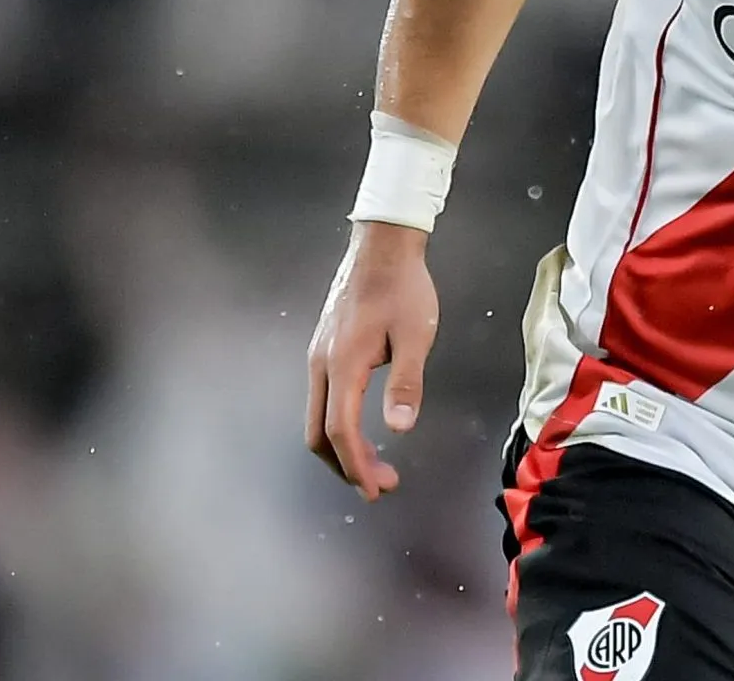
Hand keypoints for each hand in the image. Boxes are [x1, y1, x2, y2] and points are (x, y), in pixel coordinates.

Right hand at [305, 221, 438, 501]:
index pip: (342, 431)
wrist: (382, 244)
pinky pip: (322, 398)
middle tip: (381, 483)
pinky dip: (339, 424)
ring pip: (317, 417)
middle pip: (320, 433)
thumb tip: (401, 428)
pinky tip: (363, 425)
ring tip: (375, 462)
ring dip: (342, 446)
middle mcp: (321, 364)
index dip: (357, 466)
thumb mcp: (415, 336)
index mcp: (343, 364)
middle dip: (347, 465)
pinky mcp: (323, 347)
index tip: (377, 489)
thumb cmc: (404, 286)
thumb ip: (407, 382)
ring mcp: (318, 355)